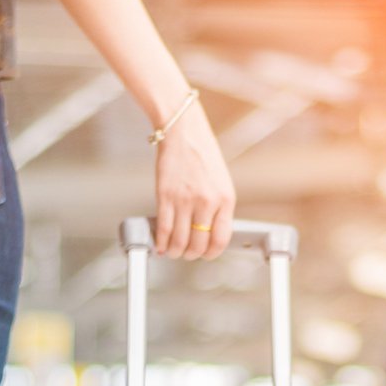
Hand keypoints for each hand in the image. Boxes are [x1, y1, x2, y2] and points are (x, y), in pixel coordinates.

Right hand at [152, 103, 234, 259]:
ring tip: (172, 251)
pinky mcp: (165, 195)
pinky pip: (163, 229)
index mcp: (226, 199)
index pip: (220, 240)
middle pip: (199, 244)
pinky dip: (160, 242)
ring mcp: (185, 200)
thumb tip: (208, 233)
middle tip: (186, 254)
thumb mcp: (220, 182)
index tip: (205, 255)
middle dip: (191, 255)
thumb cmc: (202, 154)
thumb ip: (218, 207)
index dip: (211, 253)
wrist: (183, 131)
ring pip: (180, 241)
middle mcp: (207, 202)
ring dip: (175, 252)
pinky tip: (160, 246)